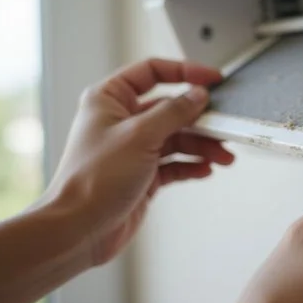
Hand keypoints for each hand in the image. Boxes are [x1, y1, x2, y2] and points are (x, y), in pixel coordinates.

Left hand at [44, 59, 234, 265]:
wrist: (79, 229)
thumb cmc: (92, 180)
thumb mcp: (140, 135)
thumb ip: (174, 112)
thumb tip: (198, 95)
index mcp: (109, 99)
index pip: (152, 72)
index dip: (185, 72)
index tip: (212, 78)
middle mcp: (121, 121)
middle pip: (171, 108)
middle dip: (200, 119)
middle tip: (224, 125)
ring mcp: (133, 149)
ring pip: (177, 137)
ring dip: (202, 146)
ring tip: (222, 155)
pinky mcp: (143, 175)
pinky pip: (175, 163)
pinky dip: (192, 165)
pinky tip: (205, 169)